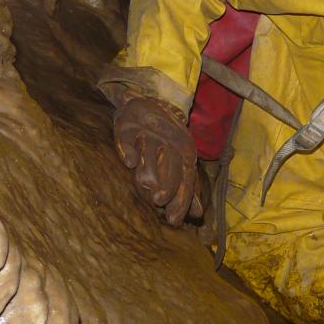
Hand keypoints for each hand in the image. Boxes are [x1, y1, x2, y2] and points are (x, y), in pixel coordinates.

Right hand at [113, 92, 202, 225]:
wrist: (150, 104)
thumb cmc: (168, 140)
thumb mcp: (183, 162)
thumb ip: (189, 189)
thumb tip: (197, 215)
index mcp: (185, 155)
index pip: (186, 179)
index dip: (181, 200)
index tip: (174, 220)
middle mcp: (169, 145)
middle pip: (170, 168)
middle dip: (167, 185)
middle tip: (159, 201)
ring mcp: (147, 136)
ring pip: (150, 155)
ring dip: (149, 170)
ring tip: (147, 185)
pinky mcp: (127, 128)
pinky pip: (127, 140)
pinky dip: (128, 150)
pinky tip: (129, 161)